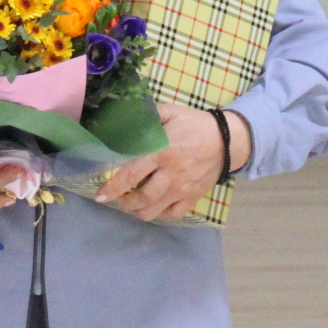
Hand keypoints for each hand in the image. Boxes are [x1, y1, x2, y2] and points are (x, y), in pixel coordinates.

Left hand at [94, 104, 245, 223]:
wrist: (227, 140)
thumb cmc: (194, 125)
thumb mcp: (170, 112)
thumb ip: (148, 117)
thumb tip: (125, 119)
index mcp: (162, 152)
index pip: (132, 174)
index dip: (114, 187)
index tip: (101, 195)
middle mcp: (170, 174)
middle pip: (141, 198)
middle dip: (123, 202)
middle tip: (114, 198)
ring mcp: (182, 189)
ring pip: (154, 210)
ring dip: (137, 211)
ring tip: (129, 205)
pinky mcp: (192, 198)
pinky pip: (172, 215)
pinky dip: (159, 215)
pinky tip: (152, 207)